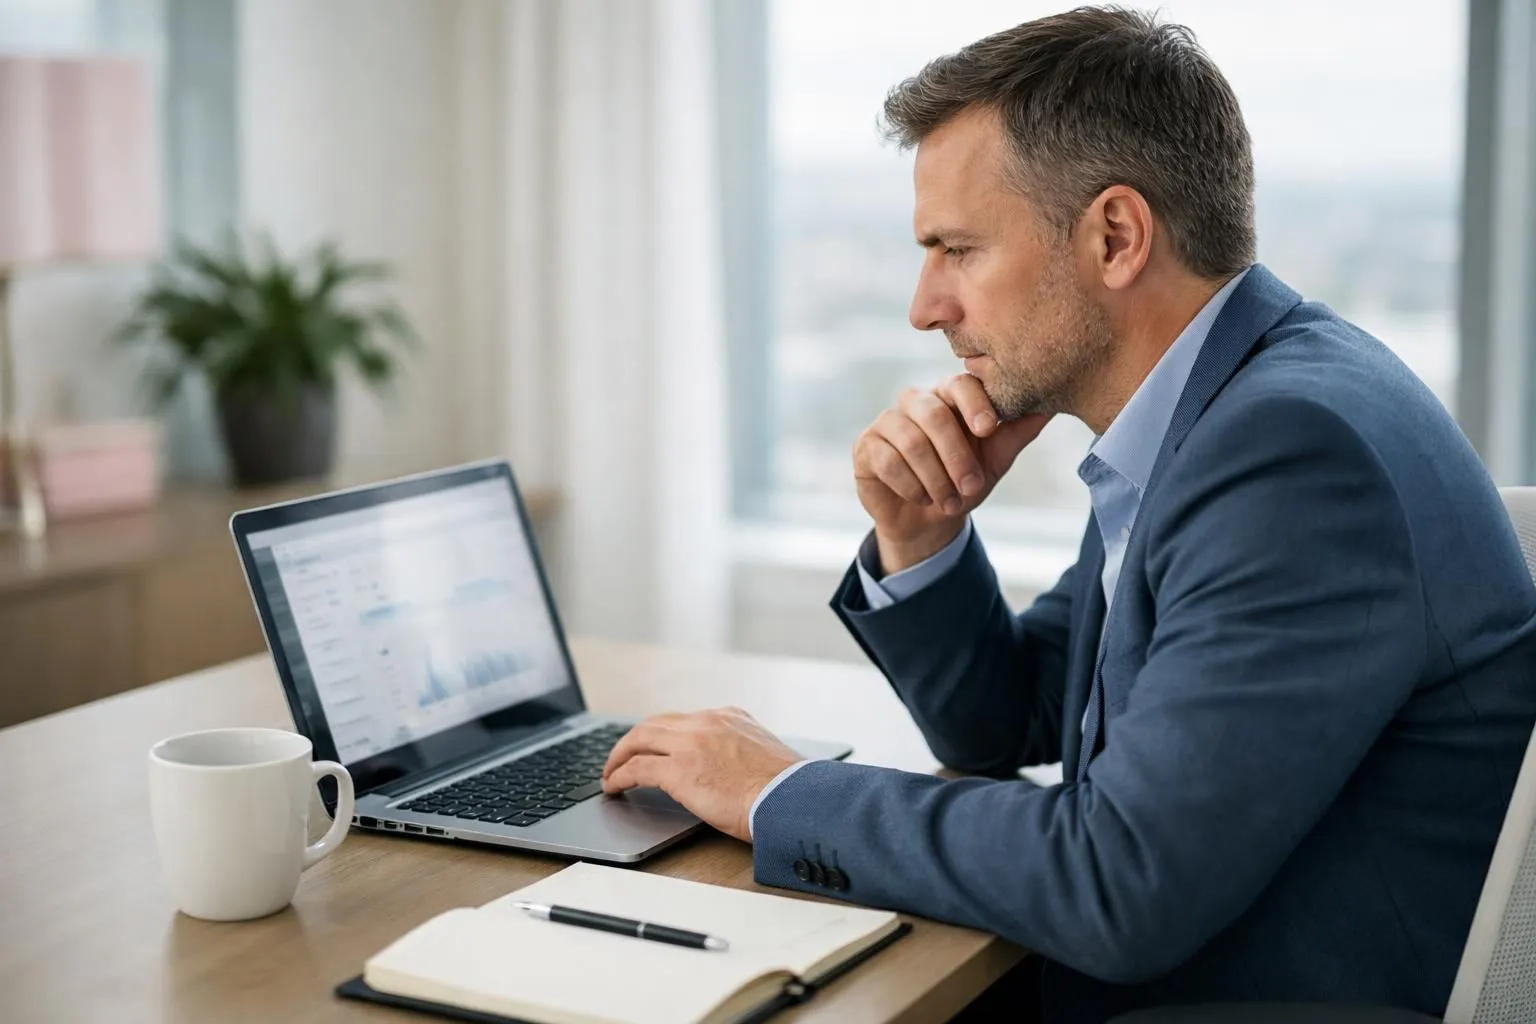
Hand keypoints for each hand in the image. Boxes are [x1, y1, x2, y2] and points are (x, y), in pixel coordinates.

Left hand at [600, 708, 800, 842]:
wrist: (790, 799)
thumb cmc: (785, 790)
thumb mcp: (765, 756)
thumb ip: (743, 752)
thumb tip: (734, 772)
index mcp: (730, 717)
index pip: (685, 720)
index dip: (664, 734)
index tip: (654, 745)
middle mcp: (707, 722)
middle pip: (656, 723)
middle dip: (635, 740)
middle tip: (622, 757)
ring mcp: (690, 743)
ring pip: (639, 739)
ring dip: (620, 756)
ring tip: (611, 772)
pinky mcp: (677, 769)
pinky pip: (636, 768)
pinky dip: (619, 776)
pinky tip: (612, 787)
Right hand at [852, 374, 1049, 572]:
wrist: (928, 520)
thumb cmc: (962, 482)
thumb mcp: (995, 459)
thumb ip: (1017, 431)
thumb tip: (1050, 406)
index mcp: (949, 396)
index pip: (961, 384)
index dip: (975, 404)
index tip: (988, 430)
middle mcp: (916, 401)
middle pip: (935, 415)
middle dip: (956, 456)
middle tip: (972, 487)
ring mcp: (887, 421)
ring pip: (911, 441)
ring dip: (935, 478)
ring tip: (949, 502)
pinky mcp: (865, 446)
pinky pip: (887, 460)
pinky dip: (910, 485)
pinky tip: (922, 498)